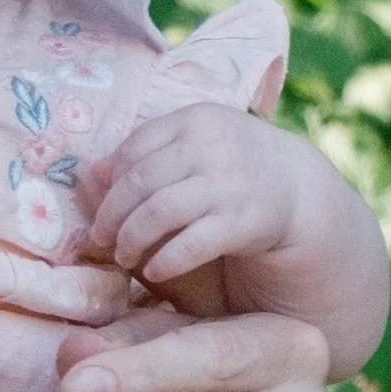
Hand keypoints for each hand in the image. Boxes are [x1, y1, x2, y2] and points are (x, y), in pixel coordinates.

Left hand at [79, 105, 313, 295]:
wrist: (296, 186)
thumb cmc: (230, 164)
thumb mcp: (196, 142)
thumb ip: (149, 152)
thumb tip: (93, 172)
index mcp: (195, 120)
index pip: (134, 148)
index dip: (111, 181)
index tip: (102, 205)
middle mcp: (211, 147)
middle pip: (138, 183)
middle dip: (111, 216)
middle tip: (101, 238)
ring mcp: (229, 183)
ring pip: (158, 213)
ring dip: (132, 240)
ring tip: (124, 256)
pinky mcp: (244, 221)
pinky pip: (191, 244)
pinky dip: (165, 260)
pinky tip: (154, 271)